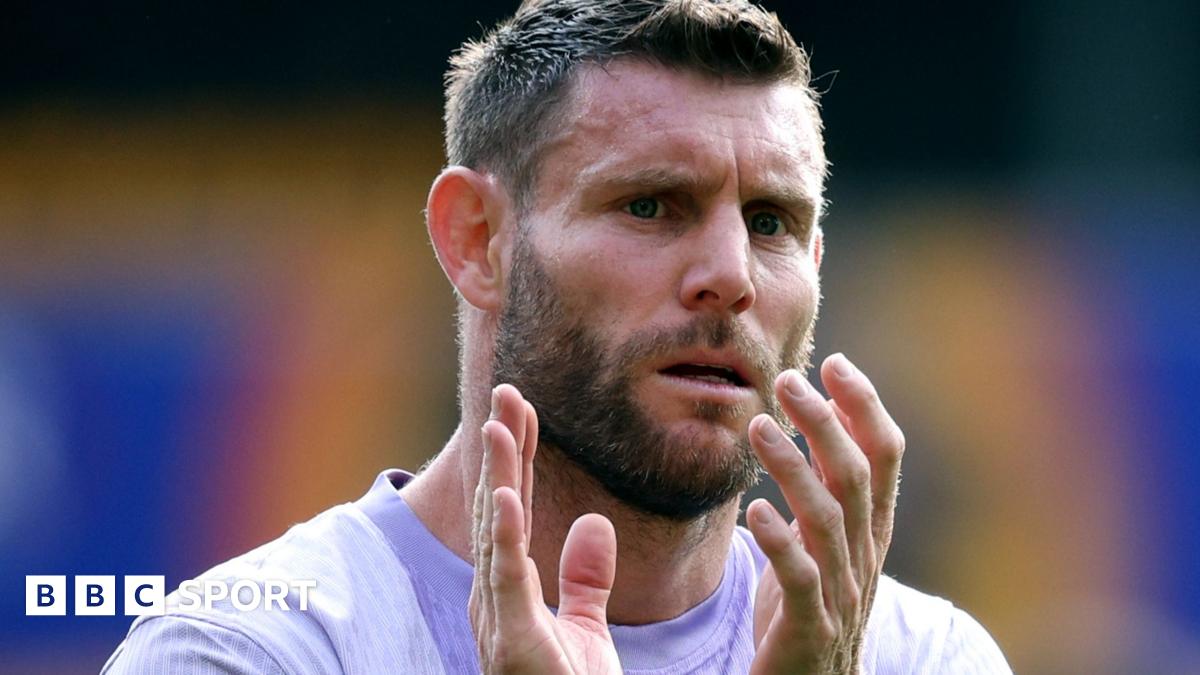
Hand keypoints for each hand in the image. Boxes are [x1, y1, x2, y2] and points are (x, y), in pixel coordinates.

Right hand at [469, 384, 621, 673]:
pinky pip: (506, 580)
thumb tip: (593, 520)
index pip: (514, 509)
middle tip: (508, 391)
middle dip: (503, 449)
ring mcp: (498, 620)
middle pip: (500, 508)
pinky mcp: (513, 642)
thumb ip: (587, 577)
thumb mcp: (586, 630)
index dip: (517, 457)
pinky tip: (505, 495)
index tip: (522, 408)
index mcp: (509, 591)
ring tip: (501, 422)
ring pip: (496, 533)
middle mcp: (494, 599)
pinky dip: (505, 536)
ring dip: (498, 475)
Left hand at [745, 354, 904, 673]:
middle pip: (856, 477)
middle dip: (826, 423)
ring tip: (758, 426)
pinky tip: (756, 510)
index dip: (865, 408)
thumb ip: (822, 491)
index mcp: (870, 532)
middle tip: (788, 378)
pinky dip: (781, 542)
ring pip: (827, 520)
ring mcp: (840, 594)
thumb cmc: (808, 610)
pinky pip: (801, 579)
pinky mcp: (809, 628)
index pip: (883, 459)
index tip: (836, 363)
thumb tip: (812, 424)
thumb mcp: (822, 544)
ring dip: (794, 468)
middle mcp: (864, 557)